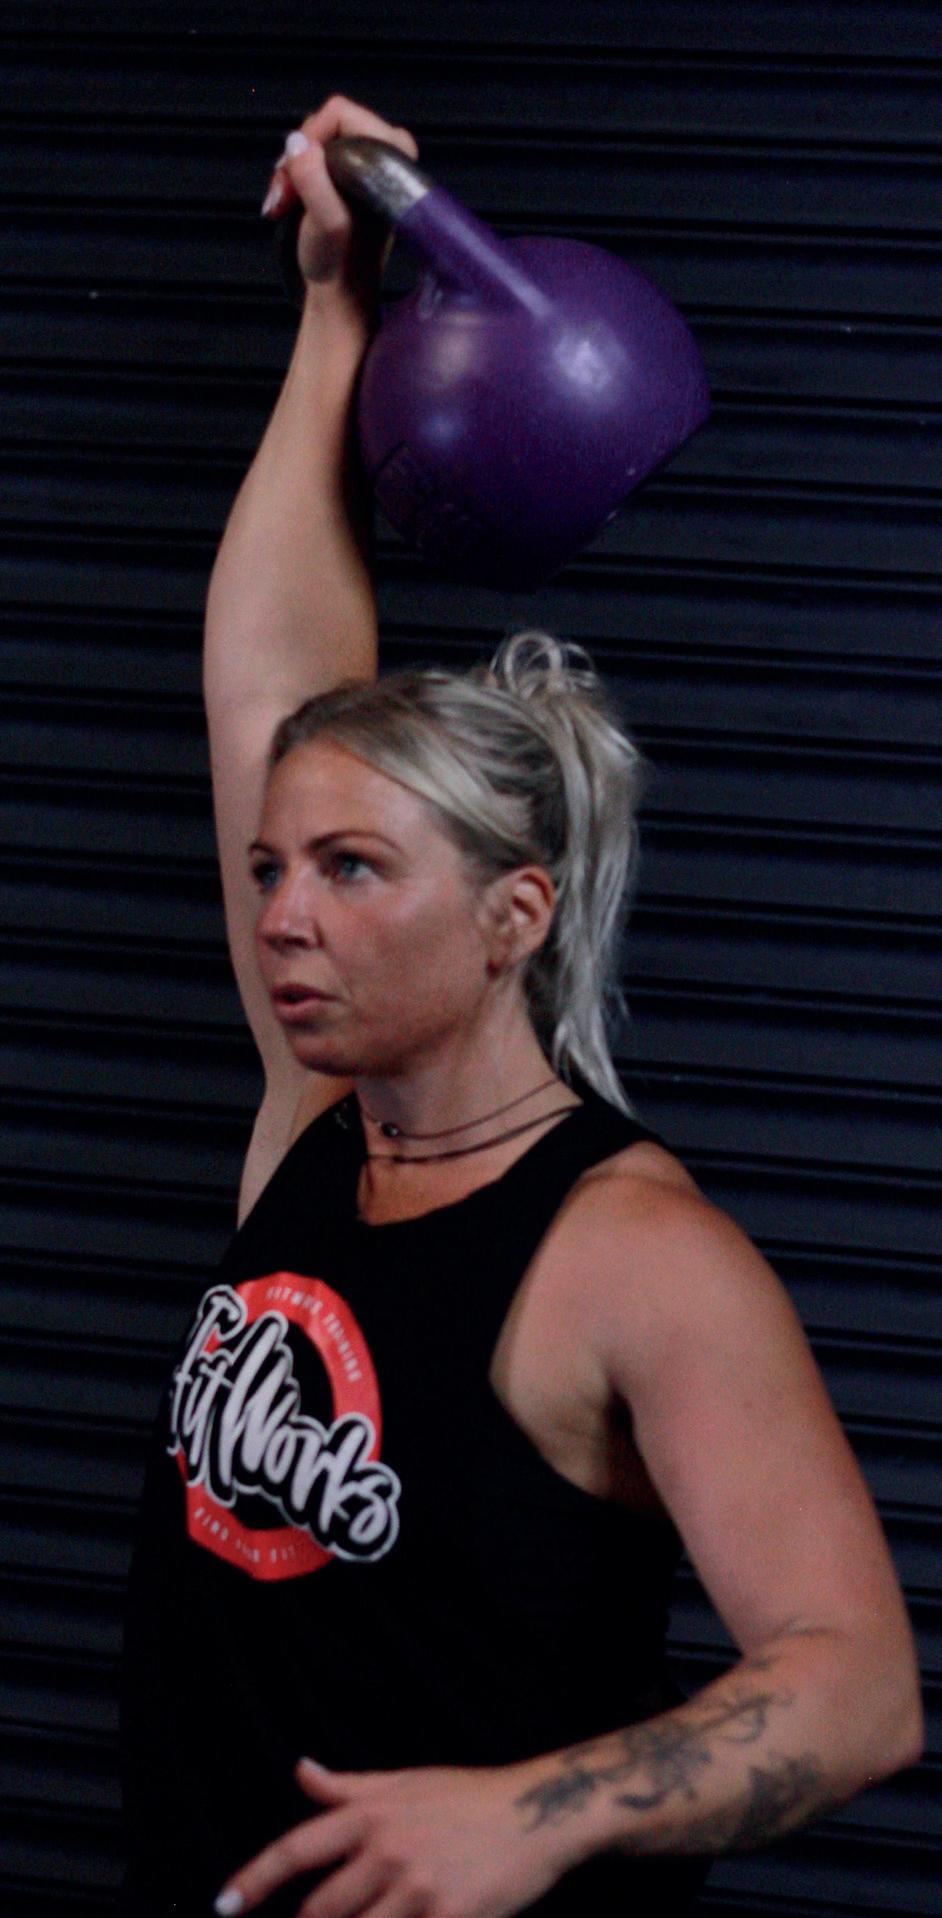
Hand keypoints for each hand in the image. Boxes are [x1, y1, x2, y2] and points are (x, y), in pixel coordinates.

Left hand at [214, 1754, 567, 1917]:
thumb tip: (300, 1769)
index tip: (224, 1906)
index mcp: (371, 1814)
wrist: (537, 1813)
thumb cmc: (468, 1797)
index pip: (296, 1849)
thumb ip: (347, 1786)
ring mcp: (417, 1889)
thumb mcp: (405, 1781)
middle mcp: (387, 1850)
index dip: (254, 1879)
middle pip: (320, 1911)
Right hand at [261, 95, 418, 298]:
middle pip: (325, 125)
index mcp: (393, 152)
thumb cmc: (339, 261)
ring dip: (292, 170)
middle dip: (297, 157)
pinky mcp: (355, 174)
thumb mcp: (325, 221)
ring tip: (283, 203)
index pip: (339, 113)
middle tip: (282, 194)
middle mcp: (388, 149)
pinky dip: (298, 176)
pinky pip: (318, 155)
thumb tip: (296, 143)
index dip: (309, 137)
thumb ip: (313, 179)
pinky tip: (289, 202)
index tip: (292, 173)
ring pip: (316, 141)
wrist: (343, 293)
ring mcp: (371, 161)